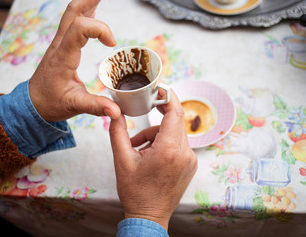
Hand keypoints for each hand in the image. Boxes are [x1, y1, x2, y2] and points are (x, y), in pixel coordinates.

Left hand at [29, 0, 120, 121]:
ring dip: (89, 1)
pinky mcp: (62, 45)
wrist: (33, 103)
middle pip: (73, 10)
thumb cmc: (51, 103)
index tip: (112, 43)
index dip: (100, 29)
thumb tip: (117, 113)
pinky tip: (95, 10)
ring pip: (72, 12)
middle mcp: (60, 45)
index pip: (80, 28)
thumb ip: (96, 107)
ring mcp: (60, 43)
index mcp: (63, 57)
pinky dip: (86, 12)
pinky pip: (73, 22)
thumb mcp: (74, 106)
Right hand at [109, 90, 197, 229]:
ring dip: (157, 135)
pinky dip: (165, 143)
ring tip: (140, 150)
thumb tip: (114, 111)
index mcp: (168, 150)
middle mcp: (184, 153)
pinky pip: (178, 144)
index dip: (168, 96)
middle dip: (155, 121)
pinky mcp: (190, 165)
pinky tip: (151, 156)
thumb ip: (117, 131)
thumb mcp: (121, 159)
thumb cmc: (135, 191)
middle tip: (140, 129)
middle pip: (173, 121)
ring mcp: (190, 160)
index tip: (159, 89)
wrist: (149, 216)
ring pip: (175, 133)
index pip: (174, 112)